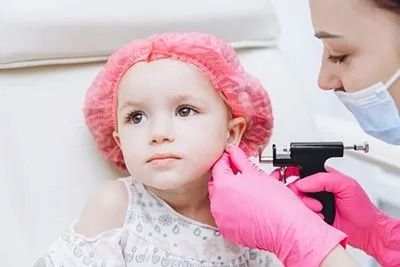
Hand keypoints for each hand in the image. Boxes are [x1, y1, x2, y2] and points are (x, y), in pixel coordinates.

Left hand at [209, 146, 345, 266]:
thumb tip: (234, 152)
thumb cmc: (276, 203)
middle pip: (217, 184)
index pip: (218, 166)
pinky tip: (247, 207)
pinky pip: (225, 216)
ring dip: (230, 194)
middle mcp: (218, 203)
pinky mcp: (227, 231)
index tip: (232, 159)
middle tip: (241, 174)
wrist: (286, 228)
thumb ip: (241, 160)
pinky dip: (233, 210)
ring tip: (247, 192)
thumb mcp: (257, 173)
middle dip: (227, 177)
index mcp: (223, 185)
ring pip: (221, 200)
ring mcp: (221, 218)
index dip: (227, 160)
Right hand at [291, 167, 399, 265]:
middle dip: (302, 197)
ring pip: (295, 203)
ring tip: (321, 211)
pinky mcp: (311, 218)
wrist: (367, 231)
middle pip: (294, 189)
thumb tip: (302, 183)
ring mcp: (312, 205)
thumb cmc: (362, 208)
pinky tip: (320, 218)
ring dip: (306, 208)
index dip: (296, 179)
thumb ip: (323, 179)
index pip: (300, 174)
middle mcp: (314, 191)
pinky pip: (299, 216)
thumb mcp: (346, 185)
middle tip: (317, 203)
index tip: (300, 187)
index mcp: (322, 178)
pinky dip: (307, 218)